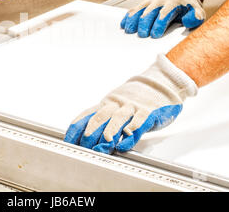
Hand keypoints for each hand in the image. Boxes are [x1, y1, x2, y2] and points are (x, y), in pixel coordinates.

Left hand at [64, 54, 197, 153]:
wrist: (159, 84)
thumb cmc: (134, 100)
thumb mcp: (114, 106)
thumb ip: (101, 119)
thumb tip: (81, 136)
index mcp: (106, 104)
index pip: (86, 116)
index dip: (76, 129)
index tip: (69, 142)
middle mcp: (116, 105)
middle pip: (100, 118)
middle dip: (91, 133)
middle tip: (85, 146)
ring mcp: (132, 107)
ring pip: (118, 119)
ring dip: (110, 132)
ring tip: (105, 144)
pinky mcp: (148, 112)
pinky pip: (140, 121)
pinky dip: (133, 130)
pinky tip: (127, 138)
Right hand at [121, 0, 205, 38]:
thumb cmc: (188, 9)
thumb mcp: (197, 12)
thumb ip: (196, 17)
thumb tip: (193, 20)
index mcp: (172, 3)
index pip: (164, 13)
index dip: (159, 24)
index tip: (155, 34)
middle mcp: (159, 1)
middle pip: (149, 12)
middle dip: (144, 23)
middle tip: (142, 35)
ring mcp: (150, 2)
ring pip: (139, 10)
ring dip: (133, 20)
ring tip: (129, 30)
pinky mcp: (144, 4)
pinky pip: (134, 10)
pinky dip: (128, 17)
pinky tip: (124, 25)